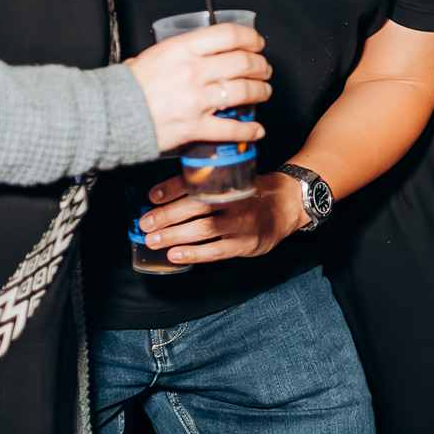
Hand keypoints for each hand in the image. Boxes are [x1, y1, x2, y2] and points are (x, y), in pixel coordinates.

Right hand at [126, 22, 271, 153]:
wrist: (107, 114)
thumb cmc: (125, 86)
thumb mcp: (151, 56)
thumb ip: (176, 54)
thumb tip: (190, 53)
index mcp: (182, 49)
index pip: (229, 35)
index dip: (250, 38)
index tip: (257, 43)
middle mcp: (193, 72)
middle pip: (242, 63)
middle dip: (260, 66)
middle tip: (264, 69)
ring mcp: (196, 100)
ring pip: (243, 92)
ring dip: (260, 92)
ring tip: (264, 92)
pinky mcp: (194, 127)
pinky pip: (230, 128)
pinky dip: (248, 130)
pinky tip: (256, 130)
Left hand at [135, 171, 299, 265]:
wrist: (288, 205)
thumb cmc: (252, 192)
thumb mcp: (234, 178)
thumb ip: (206, 182)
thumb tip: (161, 193)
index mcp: (230, 181)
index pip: (198, 183)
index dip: (172, 189)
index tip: (151, 196)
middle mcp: (236, 201)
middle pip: (196, 207)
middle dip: (167, 215)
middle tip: (145, 223)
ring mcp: (241, 224)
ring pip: (204, 229)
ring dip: (174, 235)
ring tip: (152, 240)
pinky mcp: (245, 244)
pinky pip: (216, 251)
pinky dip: (193, 254)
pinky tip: (174, 255)